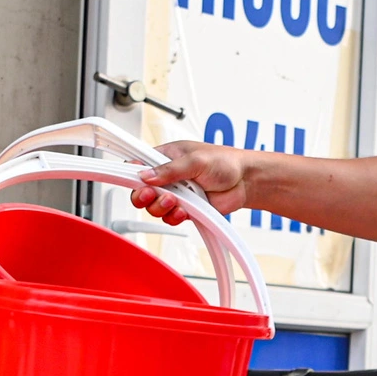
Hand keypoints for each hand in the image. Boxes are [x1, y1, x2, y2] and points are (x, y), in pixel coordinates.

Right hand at [131, 142, 255, 224]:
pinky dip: (175, 216)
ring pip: (154, 207)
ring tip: (177, 201)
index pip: (137, 164)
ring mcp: (175, 194)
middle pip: (141, 191)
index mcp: (165, 157)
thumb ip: (169, 170)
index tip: (131, 180)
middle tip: (153, 195)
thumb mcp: (195, 160)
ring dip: (162, 207)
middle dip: (144, 196)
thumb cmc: (225, 162)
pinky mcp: (185, 209)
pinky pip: (170, 217)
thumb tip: (146, 175)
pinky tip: (185, 211)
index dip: (131, 173)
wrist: (245, 182)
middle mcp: (167, 177)